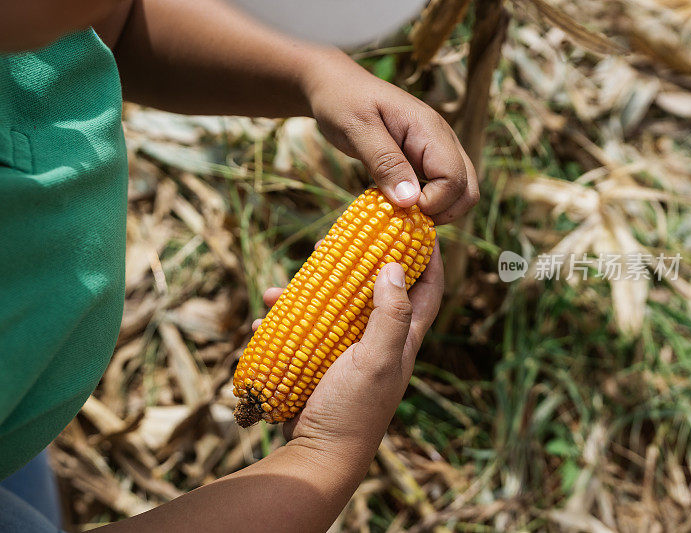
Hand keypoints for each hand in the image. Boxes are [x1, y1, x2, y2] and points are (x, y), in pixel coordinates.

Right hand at [252, 241, 442, 459]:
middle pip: (374, 289)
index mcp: (402, 339)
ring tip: (277, 288)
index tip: (416, 226)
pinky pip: (302, 331)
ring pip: (331, 307)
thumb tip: (395, 266)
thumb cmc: (354, 411)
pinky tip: (262, 321)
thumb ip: (390, 315)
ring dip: (306, 293)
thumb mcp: (376, 360)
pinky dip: (283, 323)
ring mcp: (347, 353)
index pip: (428, 290)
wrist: (319, 457)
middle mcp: (379, 342)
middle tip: (331, 242)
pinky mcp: (320, 363)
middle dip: (355, 262)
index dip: (428, 258)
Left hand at [300, 51, 478, 223]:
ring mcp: (436, 150)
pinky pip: (439, 189)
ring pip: (458, 192)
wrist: (335, 86)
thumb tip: (410, 201)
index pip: (454, 178)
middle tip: (403, 216)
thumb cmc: (342, 102)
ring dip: (435, 211)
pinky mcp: (424, 160)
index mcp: (429, 129)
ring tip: (400, 211)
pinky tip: (396, 202)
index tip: (400, 207)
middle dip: (441, 212)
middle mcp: (442, 140)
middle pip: (467, 190)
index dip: (432, 203)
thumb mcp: (358, 130)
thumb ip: (385, 163)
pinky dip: (424, 204)